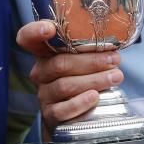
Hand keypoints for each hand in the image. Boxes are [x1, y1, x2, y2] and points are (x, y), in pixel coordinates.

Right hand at [16, 21, 122, 135]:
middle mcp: (40, 72)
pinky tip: (95, 96)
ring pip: (65, 85)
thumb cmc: (81, 77)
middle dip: (91, 61)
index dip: (35, 32)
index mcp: (44, 52)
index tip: (50, 29)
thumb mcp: (81, 58)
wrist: (73, 114)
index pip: (28, 37)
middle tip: (114, 60)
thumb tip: (114, 40)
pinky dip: (81, 102)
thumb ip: (89, 47)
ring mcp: (44, 94)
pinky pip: (63, 110)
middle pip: (59, 64)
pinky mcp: (51, 115)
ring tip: (115, 76)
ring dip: (94, 80)